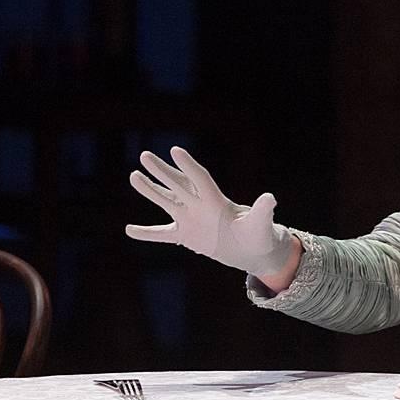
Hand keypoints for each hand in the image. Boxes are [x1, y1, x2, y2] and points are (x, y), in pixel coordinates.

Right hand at [125, 147, 295, 277]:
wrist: (251, 248)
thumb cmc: (259, 234)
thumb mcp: (261, 224)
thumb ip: (262, 210)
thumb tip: (271, 198)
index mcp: (217, 201)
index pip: (199, 179)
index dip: (189, 166)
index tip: (175, 150)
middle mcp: (200, 206)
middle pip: (177, 184)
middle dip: (162, 171)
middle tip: (145, 155)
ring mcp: (190, 219)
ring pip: (166, 202)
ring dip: (150, 191)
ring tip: (133, 176)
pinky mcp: (186, 235)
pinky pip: (162, 234)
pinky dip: (146, 234)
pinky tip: (128, 230)